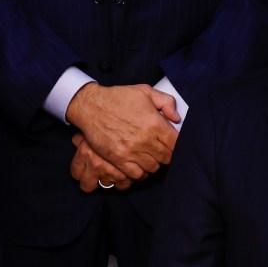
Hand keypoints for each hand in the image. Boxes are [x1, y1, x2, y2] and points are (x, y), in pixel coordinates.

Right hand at [65, 82, 180, 183]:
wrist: (90, 106)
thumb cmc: (117, 98)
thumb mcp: (145, 91)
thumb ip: (166, 102)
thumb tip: (177, 118)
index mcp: (155, 123)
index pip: (176, 143)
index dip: (176, 145)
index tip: (172, 143)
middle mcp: (145, 139)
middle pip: (167, 157)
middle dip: (166, 154)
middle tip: (160, 150)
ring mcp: (131, 151)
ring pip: (153, 167)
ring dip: (154, 163)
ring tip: (149, 157)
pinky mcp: (118, 159)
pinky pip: (136, 174)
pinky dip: (141, 173)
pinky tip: (139, 166)